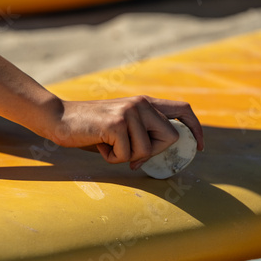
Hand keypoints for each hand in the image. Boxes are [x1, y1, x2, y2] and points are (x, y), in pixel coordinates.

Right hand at [51, 96, 203, 168]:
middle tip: (130, 154)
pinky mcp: (116, 124)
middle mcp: (141, 103)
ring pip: (147, 150)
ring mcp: (129, 112)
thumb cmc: (92, 128)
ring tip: (108, 144)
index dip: (196, 129)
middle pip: (171, 137)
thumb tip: (164, 153)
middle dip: (153, 153)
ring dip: (127, 157)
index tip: (199, 147)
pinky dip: (112, 158)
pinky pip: (127, 155)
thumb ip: (144, 133)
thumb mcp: (123, 125)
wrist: (61, 118)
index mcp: (146, 102)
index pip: (184, 110)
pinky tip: (100, 145)